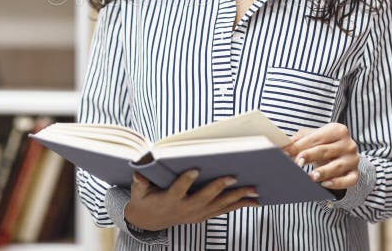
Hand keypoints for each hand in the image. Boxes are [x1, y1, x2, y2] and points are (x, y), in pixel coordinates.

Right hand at [123, 170, 259, 230]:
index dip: (185, 181)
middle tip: (233, 176)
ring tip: (254, 190)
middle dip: (219, 187)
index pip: (178, 190)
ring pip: (219, 206)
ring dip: (237, 198)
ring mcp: (196, 214)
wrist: (148, 221)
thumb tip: (138, 173)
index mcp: (169, 200)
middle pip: (205, 198)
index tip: (195, 169)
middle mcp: (185, 209)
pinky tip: (253, 200)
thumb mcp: (138, 191)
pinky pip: (223, 210)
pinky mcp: (203, 216)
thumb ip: (140, 183)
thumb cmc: (145, 200)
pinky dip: (238, 205)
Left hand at [281, 123, 359, 189]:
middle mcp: (348, 144)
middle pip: (325, 151)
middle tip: (297, 163)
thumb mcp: (314, 137)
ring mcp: (353, 159)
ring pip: (336, 166)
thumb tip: (285, 144)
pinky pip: (348, 180)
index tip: (285, 152)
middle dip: (309, 156)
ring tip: (311, 176)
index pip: (315, 138)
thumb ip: (300, 139)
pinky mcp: (355, 173)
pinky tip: (325, 184)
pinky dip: (337, 183)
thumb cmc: (324, 144)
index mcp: (337, 130)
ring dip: (323, 172)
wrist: (343, 154)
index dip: (299, 145)